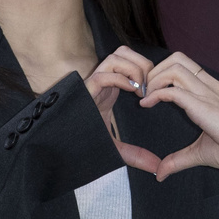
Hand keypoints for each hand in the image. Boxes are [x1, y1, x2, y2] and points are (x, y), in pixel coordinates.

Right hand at [84, 46, 160, 174]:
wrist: (61, 146)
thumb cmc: (86, 141)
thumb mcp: (115, 146)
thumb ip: (135, 154)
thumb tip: (157, 167)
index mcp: (110, 85)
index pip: (130, 58)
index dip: (145, 66)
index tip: (153, 88)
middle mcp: (103, 79)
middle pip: (124, 51)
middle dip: (142, 64)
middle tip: (148, 86)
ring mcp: (94, 82)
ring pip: (116, 56)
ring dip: (134, 69)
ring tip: (139, 90)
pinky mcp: (86, 90)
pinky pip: (105, 74)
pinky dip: (121, 79)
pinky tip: (131, 92)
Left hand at [141, 52, 218, 180]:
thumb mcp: (202, 153)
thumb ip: (179, 159)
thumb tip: (161, 172)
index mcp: (212, 91)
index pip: (184, 66)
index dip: (162, 74)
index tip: (148, 93)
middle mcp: (210, 86)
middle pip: (177, 58)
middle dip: (154, 70)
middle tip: (143, 91)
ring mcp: (208, 94)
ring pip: (174, 67)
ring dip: (153, 79)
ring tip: (144, 97)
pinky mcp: (204, 106)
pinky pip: (174, 90)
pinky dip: (156, 93)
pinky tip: (147, 105)